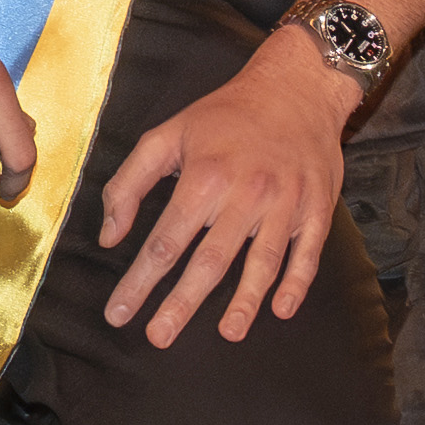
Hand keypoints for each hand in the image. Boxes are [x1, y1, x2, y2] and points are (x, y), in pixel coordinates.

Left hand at [90, 35, 358, 347]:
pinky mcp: (316, 209)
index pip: (164, 242)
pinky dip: (296, 283)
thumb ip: (129, 183)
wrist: (297, 87)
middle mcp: (246, 193)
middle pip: (210, 260)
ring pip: (261, 262)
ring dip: (244, 301)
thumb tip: (109, 236)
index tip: (119, 313)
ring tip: (228, 333)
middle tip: (158, 337)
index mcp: (204, 177)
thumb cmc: (225, 115)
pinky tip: (281, 309)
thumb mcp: (167, 135)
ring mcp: (284, 204)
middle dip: (181, 303)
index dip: (139, 282)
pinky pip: (306, 254)